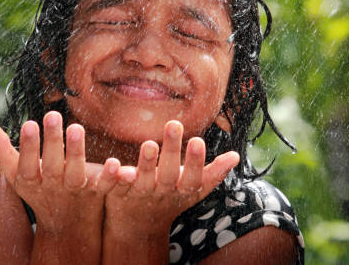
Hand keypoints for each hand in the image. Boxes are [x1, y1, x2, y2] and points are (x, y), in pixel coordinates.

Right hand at [0, 111, 120, 233]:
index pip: (27, 165)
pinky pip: (103, 186)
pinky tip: (114, 162)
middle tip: (53, 116)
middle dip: (52, 142)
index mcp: (32, 181)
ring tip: (76, 127)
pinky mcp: (95, 193)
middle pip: (52, 166)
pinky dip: (109, 177)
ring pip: (76, 173)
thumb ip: (4, 152)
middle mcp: (53, 186)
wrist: (66, 223)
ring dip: (76, 152)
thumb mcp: (19, 176)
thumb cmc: (39, 190)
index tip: (29, 123)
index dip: (28, 146)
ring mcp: (74, 190)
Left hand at [105, 120, 239, 236]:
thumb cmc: (170, 196)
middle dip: (171, 151)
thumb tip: (236, 156)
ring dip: (146, 163)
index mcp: (181, 190)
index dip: (195, 162)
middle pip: (167, 174)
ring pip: (143, 180)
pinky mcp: (117, 193)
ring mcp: (139, 194)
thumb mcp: (192, 188)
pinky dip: (114, 176)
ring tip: (148, 143)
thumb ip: (212, 173)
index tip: (198, 140)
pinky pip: (114, 186)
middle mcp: (162, 192)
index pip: (192, 178)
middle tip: (173, 124)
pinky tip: (113, 164)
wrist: (138, 224)